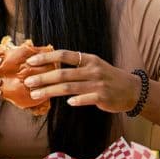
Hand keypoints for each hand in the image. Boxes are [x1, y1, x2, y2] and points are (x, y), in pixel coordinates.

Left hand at [23, 50, 139, 112]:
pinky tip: (67, 103)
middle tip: (27, 81)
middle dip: (42, 78)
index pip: (64, 55)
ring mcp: (98, 84)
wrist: (132, 90)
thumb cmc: (107, 77)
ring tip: (35, 94)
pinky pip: (86, 99)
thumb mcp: (93, 65)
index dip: (46, 57)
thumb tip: (49, 66)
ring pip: (69, 87)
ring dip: (50, 91)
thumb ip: (75, 65)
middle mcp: (92, 70)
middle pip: (62, 73)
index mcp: (88, 59)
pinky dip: (76, 100)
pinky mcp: (103, 97)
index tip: (30, 61)